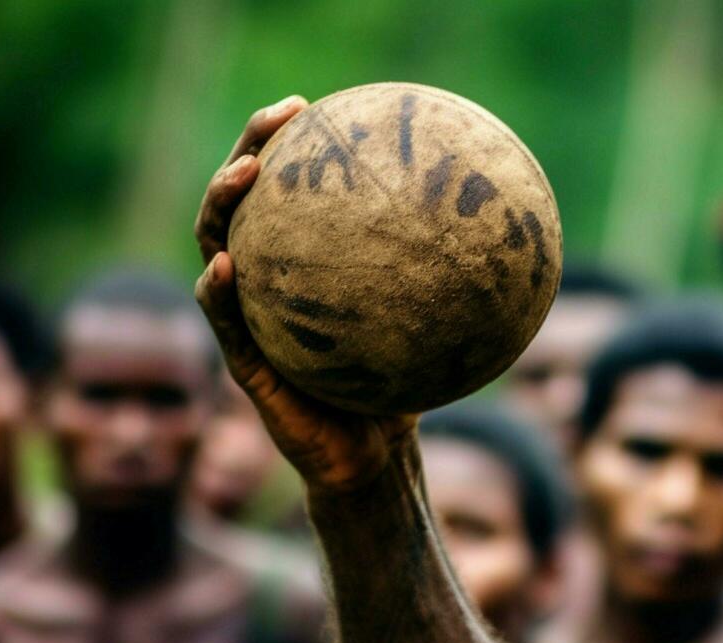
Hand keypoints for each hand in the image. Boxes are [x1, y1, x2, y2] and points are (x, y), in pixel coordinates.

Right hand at [194, 96, 415, 496]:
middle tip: (277, 119)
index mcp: (299, 265)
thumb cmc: (399, 384)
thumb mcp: (426, 323)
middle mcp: (265, 283)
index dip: (283, 143)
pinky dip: (219, 289)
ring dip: (222, 206)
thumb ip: (443, 277)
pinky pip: (224, 319)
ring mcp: (246, 319)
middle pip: (240, 203)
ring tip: (244, 175)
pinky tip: (227, 265)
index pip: (282, 193)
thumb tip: (506, 223)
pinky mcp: (243, 362)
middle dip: (248, 150)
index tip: (307, 106)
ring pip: (216, 247)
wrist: (372, 455)